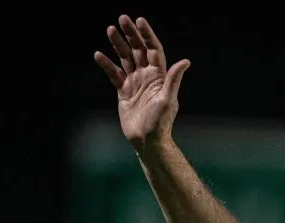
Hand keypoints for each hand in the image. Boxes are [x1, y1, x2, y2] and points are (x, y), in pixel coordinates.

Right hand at [94, 15, 190, 150]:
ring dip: (118, 44)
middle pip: (138, 50)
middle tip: (122, 18)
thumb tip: (185, 61)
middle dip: (131, 34)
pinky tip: (98, 55)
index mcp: (159, 76)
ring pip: (125, 58)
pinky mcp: (123, 91)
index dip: (147, 35)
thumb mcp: (168, 100)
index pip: (153, 50)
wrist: (147, 141)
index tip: (139, 21)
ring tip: (110, 29)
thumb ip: (174, 79)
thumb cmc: (161, 123)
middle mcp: (147, 76)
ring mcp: (135, 82)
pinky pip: (114, 74)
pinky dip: (107, 64)